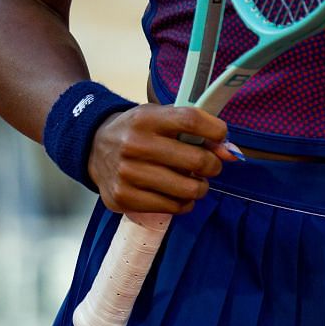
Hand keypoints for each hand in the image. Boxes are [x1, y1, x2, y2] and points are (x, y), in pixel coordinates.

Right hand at [86, 105, 234, 215]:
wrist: (94, 148)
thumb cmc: (137, 131)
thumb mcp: (160, 118)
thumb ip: (194, 129)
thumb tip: (230, 152)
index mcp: (146, 118)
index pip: (191, 121)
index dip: (215, 130)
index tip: (223, 137)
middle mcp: (134, 145)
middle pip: (195, 159)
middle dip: (213, 165)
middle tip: (210, 166)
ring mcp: (127, 174)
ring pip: (187, 189)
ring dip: (200, 187)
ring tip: (196, 182)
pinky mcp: (123, 198)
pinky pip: (171, 207)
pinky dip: (184, 203)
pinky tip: (180, 195)